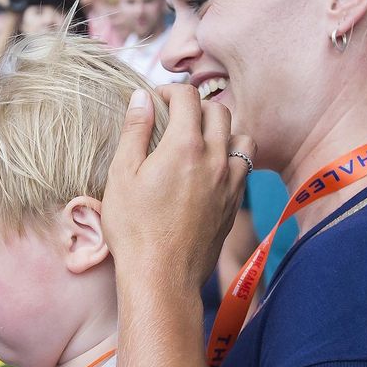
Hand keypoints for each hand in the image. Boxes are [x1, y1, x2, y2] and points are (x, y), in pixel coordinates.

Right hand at [101, 84, 253, 289]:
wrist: (161, 276)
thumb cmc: (134, 227)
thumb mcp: (122, 174)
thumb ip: (134, 130)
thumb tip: (142, 97)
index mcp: (185, 146)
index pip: (188, 96)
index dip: (170, 90)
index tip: (156, 99)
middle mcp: (214, 159)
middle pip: (218, 111)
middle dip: (195, 104)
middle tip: (174, 116)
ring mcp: (229, 183)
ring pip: (241, 137)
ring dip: (222, 129)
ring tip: (199, 139)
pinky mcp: (234, 204)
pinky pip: (244, 167)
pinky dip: (231, 157)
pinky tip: (210, 168)